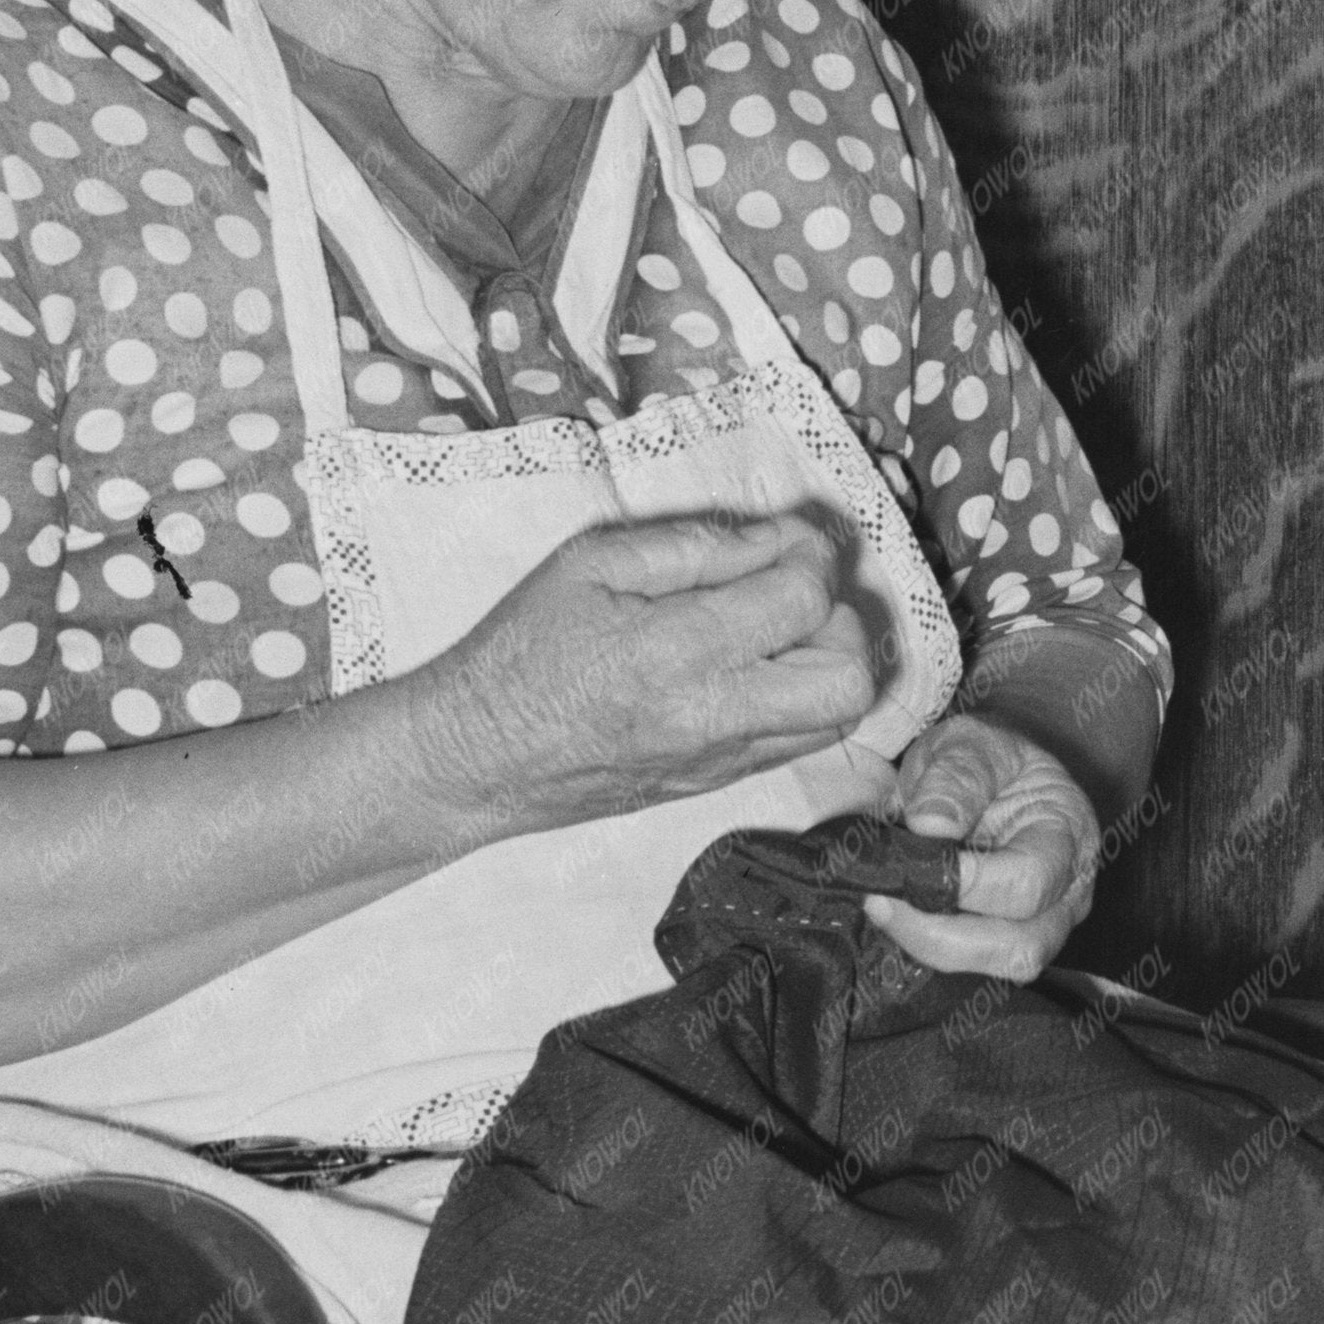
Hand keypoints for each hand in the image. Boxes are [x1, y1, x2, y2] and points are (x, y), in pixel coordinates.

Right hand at [393, 513, 886, 846]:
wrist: (476, 758)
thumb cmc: (522, 650)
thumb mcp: (591, 564)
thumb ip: (693, 545)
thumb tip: (774, 539)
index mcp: (674, 651)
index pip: (801, 602)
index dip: (811, 554)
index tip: (787, 538)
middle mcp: (711, 717)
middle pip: (847, 678)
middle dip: (838, 619)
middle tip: (791, 590)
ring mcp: (720, 761)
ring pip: (838, 719)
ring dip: (830, 661)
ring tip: (779, 630)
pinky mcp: (716, 784)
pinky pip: (801, 743)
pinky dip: (804, 697)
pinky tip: (757, 667)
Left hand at [862, 711, 1105, 984]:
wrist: (982, 775)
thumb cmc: (986, 759)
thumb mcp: (973, 742)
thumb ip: (958, 775)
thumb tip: (931, 825)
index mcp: (1070, 833)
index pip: (1030, 882)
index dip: (969, 885)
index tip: (912, 867)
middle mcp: (1069, 892)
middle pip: (1021, 947)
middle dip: (942, 933)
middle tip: (881, 900)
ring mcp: (1044, 925)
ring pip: (999, 967)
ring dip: (933, 946)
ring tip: (885, 907)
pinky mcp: (1007, 943)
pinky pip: (975, 967)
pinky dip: (931, 948)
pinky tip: (898, 916)